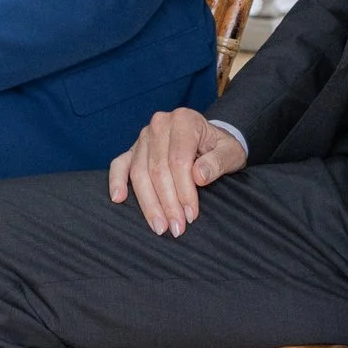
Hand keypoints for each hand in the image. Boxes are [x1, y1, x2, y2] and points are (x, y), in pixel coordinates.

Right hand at [107, 108, 246, 236]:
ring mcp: (144, 136)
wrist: (210, 139)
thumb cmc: (220, 147)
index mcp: (184, 120)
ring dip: (148, 202)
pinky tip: (118, 198)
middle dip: (166, 202)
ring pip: (139, 172)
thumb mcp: (231, 152)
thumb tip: (198, 176)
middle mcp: (160, 124)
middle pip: (157, 169)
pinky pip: (120, 164)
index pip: (178, 160)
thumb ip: (218, 162)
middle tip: (176, 228)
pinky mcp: (134, 148)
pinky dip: (116, 180)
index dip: (184, 191)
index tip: (191, 215)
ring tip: (159, 226)